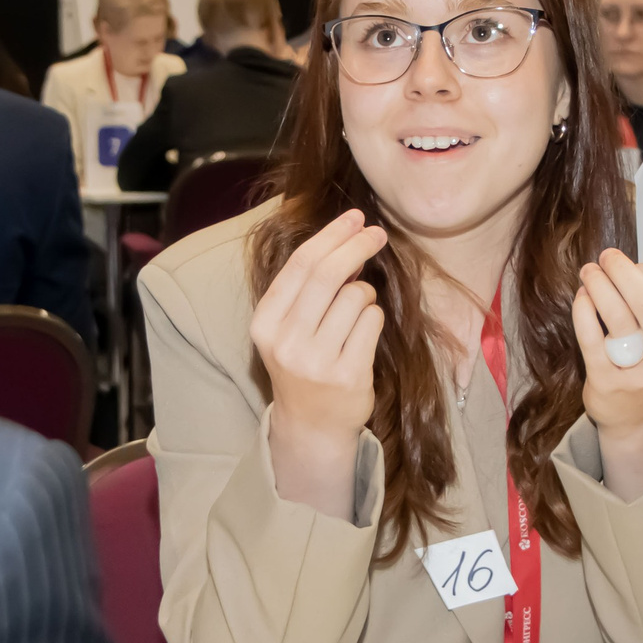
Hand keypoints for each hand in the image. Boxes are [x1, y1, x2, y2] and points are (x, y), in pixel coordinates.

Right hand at [251, 209, 388, 517]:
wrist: (312, 425)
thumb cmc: (304, 364)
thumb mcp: (289, 326)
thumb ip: (309, 286)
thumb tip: (348, 236)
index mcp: (265, 323)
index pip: (300, 265)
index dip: (331, 235)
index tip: (354, 218)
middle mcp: (286, 341)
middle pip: (327, 274)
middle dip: (356, 245)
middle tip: (377, 233)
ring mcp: (317, 360)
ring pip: (356, 296)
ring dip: (365, 293)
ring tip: (356, 312)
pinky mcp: (348, 374)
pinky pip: (372, 321)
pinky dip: (374, 317)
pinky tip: (363, 333)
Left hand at [572, 249, 642, 498]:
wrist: (639, 422)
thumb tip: (633, 268)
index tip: (628, 266)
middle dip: (622, 271)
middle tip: (605, 257)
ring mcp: (639, 372)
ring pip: (619, 317)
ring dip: (599, 285)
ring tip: (588, 272)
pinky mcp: (608, 382)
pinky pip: (592, 339)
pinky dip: (584, 312)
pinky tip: (581, 298)